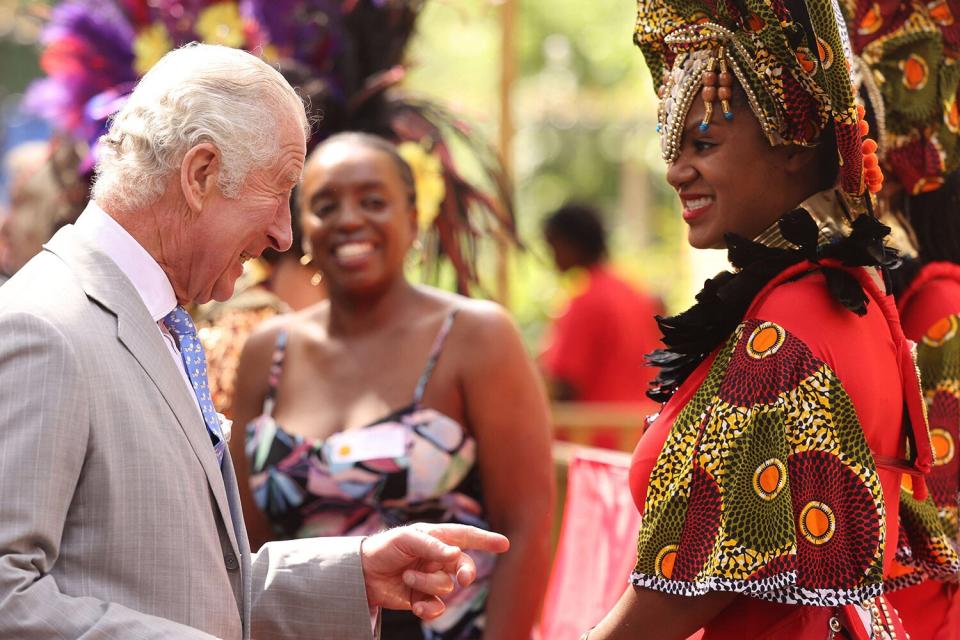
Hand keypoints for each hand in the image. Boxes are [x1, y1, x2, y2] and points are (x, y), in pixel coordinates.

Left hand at [360, 523, 509, 619]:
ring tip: (407, 578)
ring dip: (428, 584)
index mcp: (436, 538)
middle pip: (463, 567)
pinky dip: (429, 608)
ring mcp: (431, 579)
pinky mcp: (422, 598)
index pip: (466, 537)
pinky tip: (417, 605)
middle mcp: (437, 558)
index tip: (504, 544)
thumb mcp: (406, 539)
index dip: (486, 540)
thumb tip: (456, 554)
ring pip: (446, 587)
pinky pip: (437, 607)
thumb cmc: (384, 548)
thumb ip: (431, 545)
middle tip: (462, 578)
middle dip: (465, 572)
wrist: (362, 574)